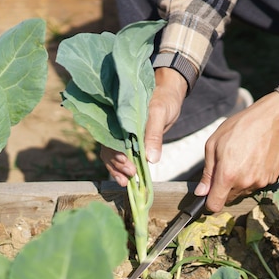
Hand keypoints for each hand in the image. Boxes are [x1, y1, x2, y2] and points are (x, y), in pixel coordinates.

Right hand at [100, 67, 187, 185]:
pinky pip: (120, 156)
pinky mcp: (129, 142)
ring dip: (117, 169)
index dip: (115, 152)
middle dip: (116, 164)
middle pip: (109, 148)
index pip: (111, 137)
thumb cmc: (164, 100)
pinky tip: (127, 179)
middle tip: (130, 174)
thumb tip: (150, 159)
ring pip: (112, 154)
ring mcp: (122, 135)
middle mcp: (117, 126)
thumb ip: (154, 135)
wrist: (169, 97)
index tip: (126, 162)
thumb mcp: (160, 114)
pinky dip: (122, 168)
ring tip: (126, 182)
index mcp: (119, 116)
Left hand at [194, 92, 278, 211]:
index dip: (209, 202)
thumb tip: (201, 192)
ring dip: (239, 182)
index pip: (215, 205)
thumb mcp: (214, 144)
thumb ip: (207, 172)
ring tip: (242, 159)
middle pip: (229, 198)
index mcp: (228, 175)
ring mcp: (260, 182)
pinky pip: (256, 184)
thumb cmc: (240, 127)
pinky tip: (253, 160)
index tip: (209, 194)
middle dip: (224, 188)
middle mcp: (245, 183)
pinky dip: (252, 177)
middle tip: (227, 166)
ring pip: (243, 191)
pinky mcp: (271, 179)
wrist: (271, 120)